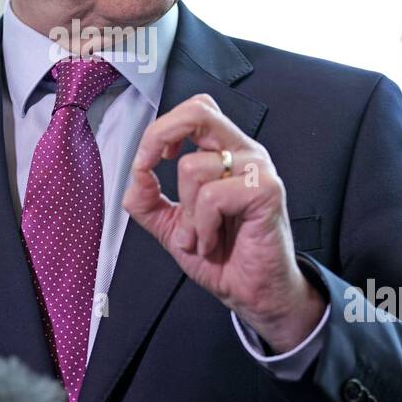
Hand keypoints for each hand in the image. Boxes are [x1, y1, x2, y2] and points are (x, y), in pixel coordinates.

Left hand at [122, 93, 326, 352]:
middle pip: (198, 111)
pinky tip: (213, 242)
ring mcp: (258, 169)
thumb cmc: (224, 257)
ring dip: (186, 215)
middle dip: (159, 136)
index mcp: (226, 152)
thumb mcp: (172, 227)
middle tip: (148, 168)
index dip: (164, 126)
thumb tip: (136, 176)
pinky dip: (203, 226)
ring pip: (193, 168)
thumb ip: (149, 201)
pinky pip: (212, 196)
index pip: (197, 109)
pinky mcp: (266, 190)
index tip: (150, 160)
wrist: (252, 293)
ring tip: (200, 238)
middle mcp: (244, 152)